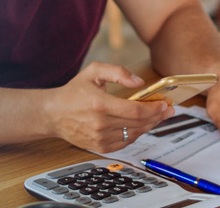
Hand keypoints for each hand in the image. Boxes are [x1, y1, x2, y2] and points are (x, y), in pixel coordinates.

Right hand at [43, 62, 175, 152]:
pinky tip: (141, 126)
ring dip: (149, 126)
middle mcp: (100, 124)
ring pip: (134, 135)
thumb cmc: (73, 92)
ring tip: (156, 117)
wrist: (53, 113)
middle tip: (167, 110)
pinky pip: (125, 143)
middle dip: (157, 117)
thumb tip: (139, 82)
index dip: (154, 109)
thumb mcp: (93, 71)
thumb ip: (118, 72)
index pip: (136, 111)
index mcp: (100, 104)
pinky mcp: (99, 147)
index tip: (165, 104)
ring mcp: (100, 138)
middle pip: (139, 124)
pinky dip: (136, 134)